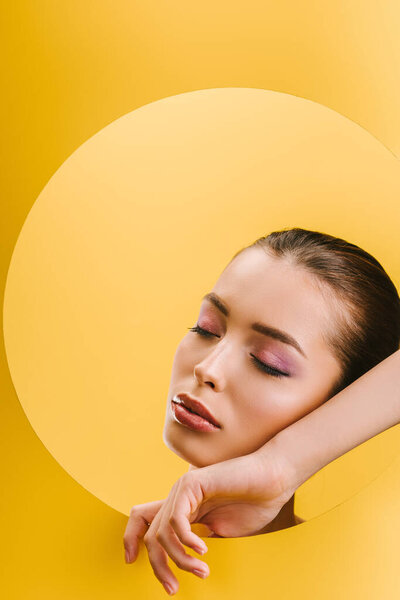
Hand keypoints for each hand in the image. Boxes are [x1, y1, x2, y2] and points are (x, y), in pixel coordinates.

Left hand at [124, 443, 294, 594]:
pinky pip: (176, 520)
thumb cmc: (254, 504)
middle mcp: (178, 497)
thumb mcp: (221, 531)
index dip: (131, 539)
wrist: (273, 480)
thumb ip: (198, 543)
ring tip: (201, 570)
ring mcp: (183, 489)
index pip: (143, 519)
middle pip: (149, 534)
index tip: (131, 562)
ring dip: (179, 559)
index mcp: (184, 507)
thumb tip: (184, 564)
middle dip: (158, 566)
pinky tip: (203, 550)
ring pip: (162, 532)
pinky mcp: (192, 484)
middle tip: (173, 589)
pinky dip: (186, 541)